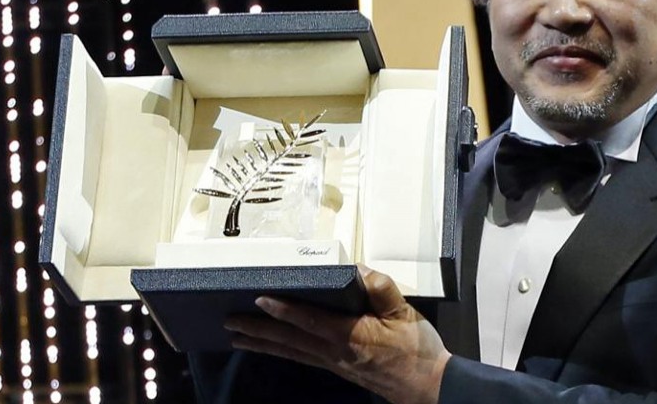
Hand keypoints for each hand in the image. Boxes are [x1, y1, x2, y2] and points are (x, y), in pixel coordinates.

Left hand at [225, 265, 450, 403]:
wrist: (426, 386)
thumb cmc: (417, 349)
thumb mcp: (405, 313)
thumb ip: (382, 289)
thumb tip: (358, 270)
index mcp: (351, 336)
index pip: (310, 321)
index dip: (284, 310)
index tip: (261, 299)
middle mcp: (335, 352)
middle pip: (290, 340)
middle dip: (258, 330)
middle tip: (230, 321)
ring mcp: (333, 363)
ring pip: (291, 351)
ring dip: (262, 343)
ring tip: (237, 337)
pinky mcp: (337, 367)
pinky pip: (301, 358)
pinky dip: (281, 351)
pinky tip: (271, 347)